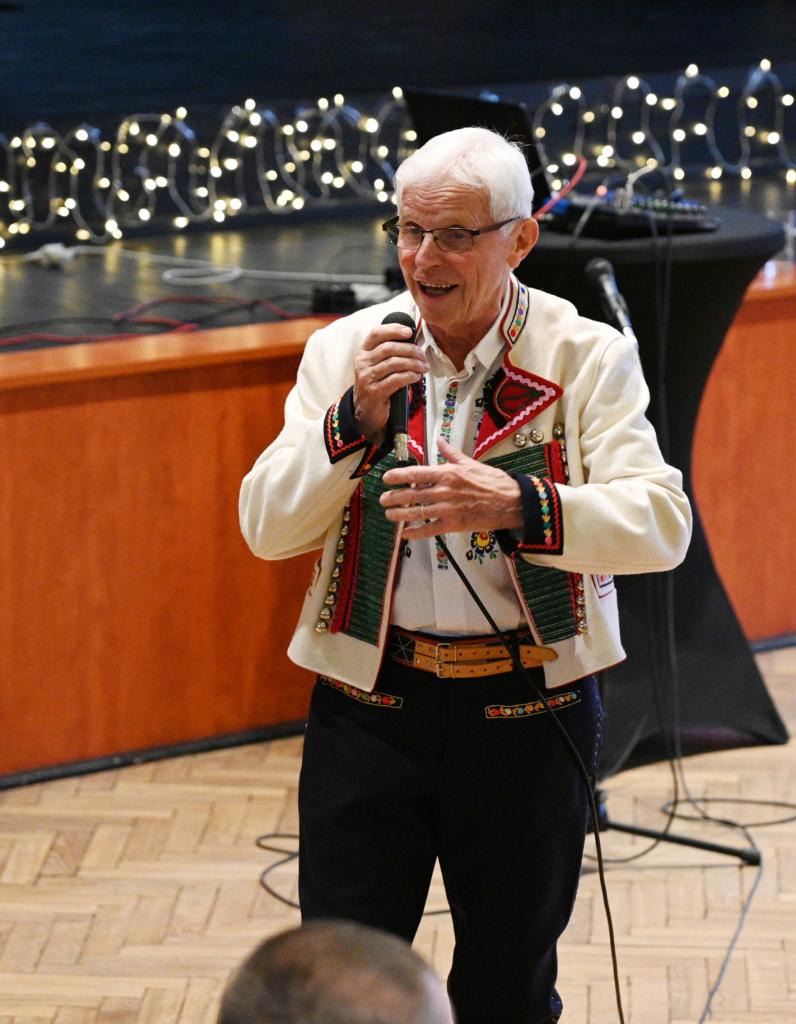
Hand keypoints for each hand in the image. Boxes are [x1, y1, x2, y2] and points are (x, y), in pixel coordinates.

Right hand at [353, 323, 427, 436]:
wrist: (365, 410)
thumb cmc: (375, 384)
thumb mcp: (377, 365)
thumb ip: (389, 353)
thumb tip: (413, 342)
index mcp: (363, 351)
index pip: (376, 333)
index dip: (393, 329)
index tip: (409, 332)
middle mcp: (362, 362)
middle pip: (389, 348)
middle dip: (410, 350)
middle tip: (422, 355)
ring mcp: (367, 377)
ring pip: (394, 363)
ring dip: (413, 364)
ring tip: (423, 367)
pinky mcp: (375, 391)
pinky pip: (396, 379)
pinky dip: (410, 376)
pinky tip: (417, 376)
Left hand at [380, 437, 522, 539]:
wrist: (511, 502)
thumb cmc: (493, 482)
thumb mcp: (471, 463)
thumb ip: (451, 453)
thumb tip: (440, 441)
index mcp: (448, 473)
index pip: (415, 473)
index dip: (397, 476)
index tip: (386, 478)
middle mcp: (444, 491)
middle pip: (411, 494)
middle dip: (393, 497)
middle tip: (383, 499)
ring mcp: (448, 509)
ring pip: (416, 512)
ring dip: (399, 515)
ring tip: (389, 515)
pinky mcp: (454, 524)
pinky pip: (429, 529)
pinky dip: (415, 533)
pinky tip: (406, 533)